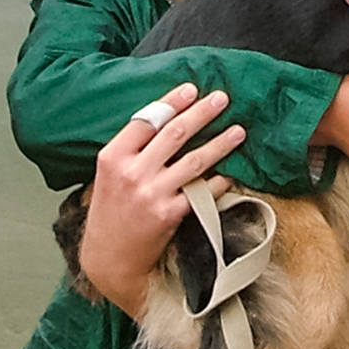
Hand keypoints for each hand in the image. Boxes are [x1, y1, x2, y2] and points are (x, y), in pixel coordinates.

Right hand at [81, 82, 245, 317]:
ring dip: (220, 143)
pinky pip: (202, 191)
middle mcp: (131, 172)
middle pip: (174, 133)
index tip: (192, 89)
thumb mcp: (109, 176)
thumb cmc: (111, 213)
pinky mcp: (169, 214)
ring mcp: (151, 193)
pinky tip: (231, 172)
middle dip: (202, 113)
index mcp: (112, 157)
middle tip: (222, 98)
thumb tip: (166, 120)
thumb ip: (132, 150)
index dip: (171, 102)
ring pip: (194, 160)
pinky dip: (219, 180)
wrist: (110, 259)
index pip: (146, 119)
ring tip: (239, 131)